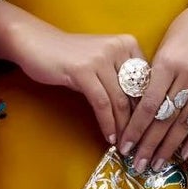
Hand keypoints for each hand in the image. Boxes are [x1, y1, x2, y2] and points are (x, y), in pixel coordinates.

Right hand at [0, 7, 150, 146]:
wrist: (37, 43)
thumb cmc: (70, 55)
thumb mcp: (101, 61)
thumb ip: (120, 77)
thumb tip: (139, 110)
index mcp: (128, 43)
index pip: (148, 81)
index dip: (150, 108)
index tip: (149, 129)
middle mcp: (119, 47)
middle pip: (135, 92)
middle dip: (137, 122)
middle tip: (138, 143)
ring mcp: (101, 58)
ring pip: (119, 100)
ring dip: (122, 127)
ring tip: (124, 145)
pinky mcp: (84, 71)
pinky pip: (101, 103)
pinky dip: (107, 123)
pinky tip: (108, 136)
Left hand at [121, 0, 187, 174]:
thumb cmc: (187, 28)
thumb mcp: (164, 46)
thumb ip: (154, 76)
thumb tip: (141, 107)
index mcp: (168, 63)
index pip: (148, 105)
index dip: (135, 129)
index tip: (125, 147)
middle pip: (165, 119)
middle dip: (149, 145)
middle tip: (137, 165)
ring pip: (184, 124)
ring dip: (168, 148)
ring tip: (156, 165)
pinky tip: (183, 154)